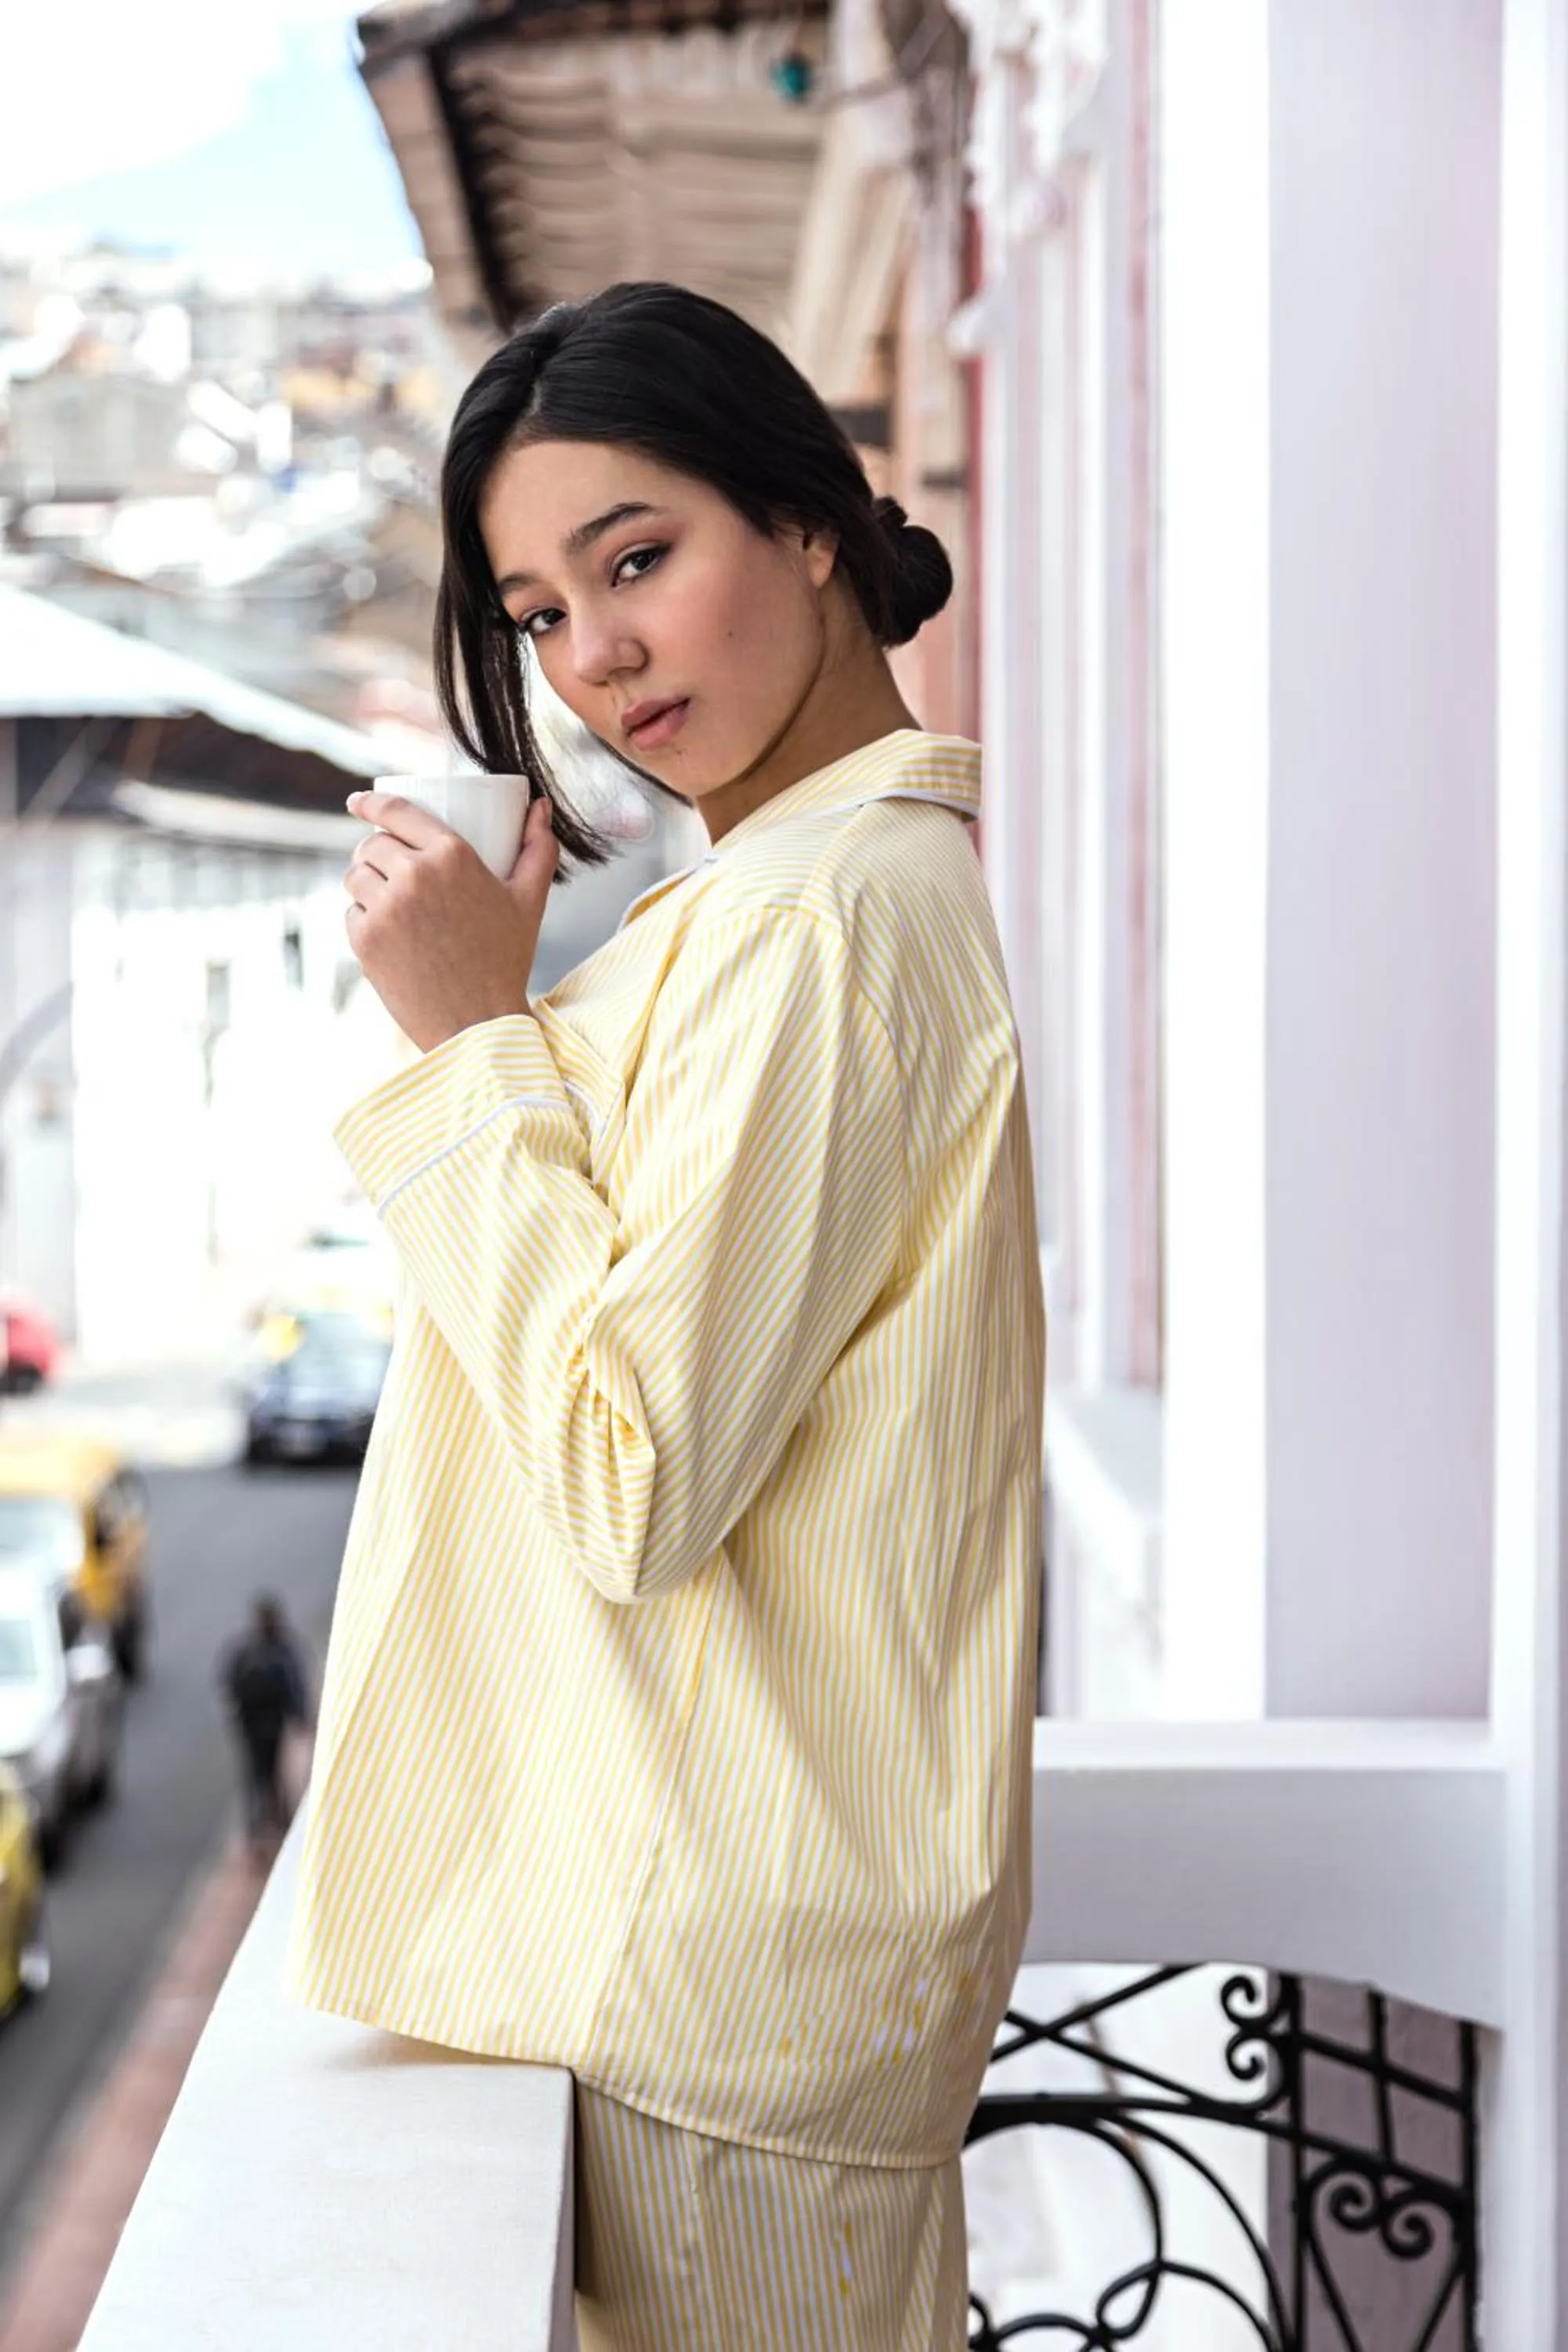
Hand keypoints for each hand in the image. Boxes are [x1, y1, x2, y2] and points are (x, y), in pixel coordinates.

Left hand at [343, 790, 558, 1052]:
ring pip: (354, 876)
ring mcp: (386, 907)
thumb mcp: (529, 901)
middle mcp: (415, 874)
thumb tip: (539, 806)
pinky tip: (385, 933)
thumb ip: (538, 849)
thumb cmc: (506, 960)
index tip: (357, 802)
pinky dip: (363, 919)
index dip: (370, 802)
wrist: (479, 1024)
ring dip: (364, 883)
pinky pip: (351, 912)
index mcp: (453, 855)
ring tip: (385, 900)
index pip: (396, 811)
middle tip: (389, 869)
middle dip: (375, 851)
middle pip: (371, 844)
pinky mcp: (365, 939)